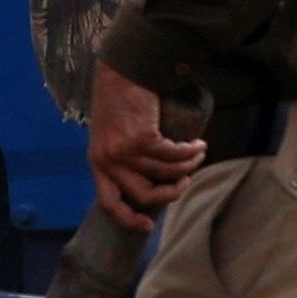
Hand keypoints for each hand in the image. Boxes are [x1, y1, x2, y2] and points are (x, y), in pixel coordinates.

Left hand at [85, 61, 204, 232]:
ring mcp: (124, 151)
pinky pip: (174, 156)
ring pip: (165, 173)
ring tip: (198, 155)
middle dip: (171, 193)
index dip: (127, 218)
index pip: (108, 202)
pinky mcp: (142, 138)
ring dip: (188, 167)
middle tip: (186, 182)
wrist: (122, 73)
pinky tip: (198, 145)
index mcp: (98, 163)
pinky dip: (190, 152)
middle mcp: (108, 161)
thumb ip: (121, 158)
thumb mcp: (110, 135)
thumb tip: (151, 181)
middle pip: (144, 195)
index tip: (147, 225)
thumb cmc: (119, 102)